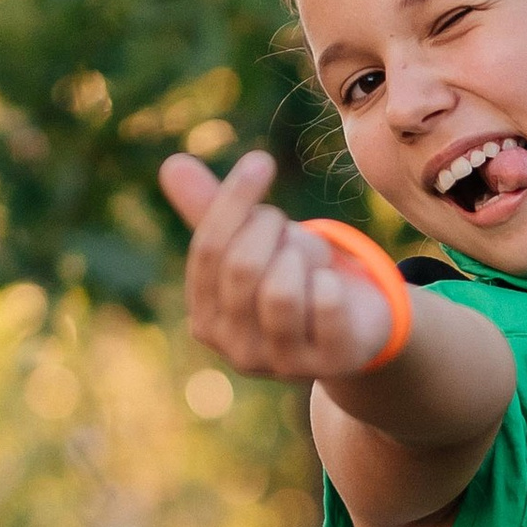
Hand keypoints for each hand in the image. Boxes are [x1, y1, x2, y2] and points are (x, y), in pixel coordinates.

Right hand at [159, 147, 397, 383]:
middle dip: (273, 229)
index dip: (234, 199)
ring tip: (311, 262)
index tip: (261, 162)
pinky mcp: (328, 363)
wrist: (355, 325)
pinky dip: (333, 280)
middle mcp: (236, 350)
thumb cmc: (294, 277)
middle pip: (241, 266)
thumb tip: (171, 164)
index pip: (208, 250)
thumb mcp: (253, 243)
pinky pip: (326, 303)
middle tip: (290, 229)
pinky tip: (333, 287)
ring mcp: (281, 364)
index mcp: (206, 320)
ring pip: (280, 289)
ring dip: (303, 256)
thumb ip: (212, 210)